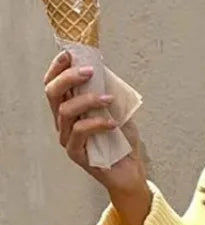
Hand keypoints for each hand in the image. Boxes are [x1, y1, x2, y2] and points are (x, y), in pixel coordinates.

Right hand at [43, 50, 147, 197]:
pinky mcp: (76, 153)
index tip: (70, 54)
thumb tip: (104, 68)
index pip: (53, 85)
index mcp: (69, 110)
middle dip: (69, 78)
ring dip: (89, 100)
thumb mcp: (116, 109)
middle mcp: (63, 123)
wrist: (131, 171)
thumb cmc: (122, 141)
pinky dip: (97, 123)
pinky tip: (113, 123)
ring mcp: (68, 139)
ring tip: (109, 100)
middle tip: (90, 71)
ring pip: (66, 111)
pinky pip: (80, 132)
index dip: (58, 68)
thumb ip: (106, 91)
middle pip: (52, 94)